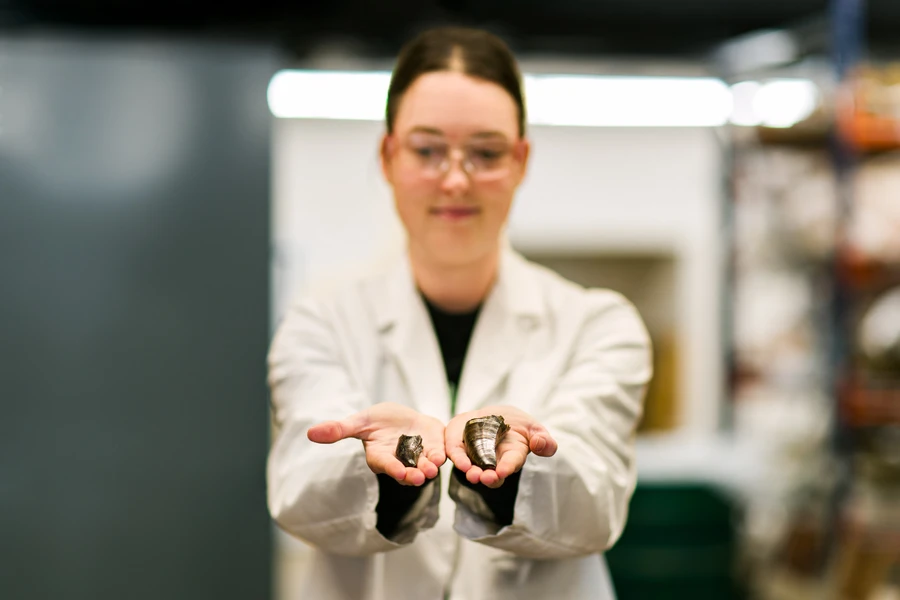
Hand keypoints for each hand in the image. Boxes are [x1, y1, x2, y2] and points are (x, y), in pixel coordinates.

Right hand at [307, 402, 445, 485]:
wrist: (401, 416)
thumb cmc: (377, 421)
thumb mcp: (359, 422)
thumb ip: (339, 429)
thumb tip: (310, 433)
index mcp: (380, 457)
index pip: (385, 465)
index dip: (392, 468)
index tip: (398, 470)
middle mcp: (400, 462)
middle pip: (407, 472)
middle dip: (413, 475)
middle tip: (420, 476)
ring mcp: (419, 457)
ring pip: (425, 467)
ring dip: (430, 468)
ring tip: (433, 467)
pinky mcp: (434, 449)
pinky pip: (439, 455)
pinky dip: (441, 456)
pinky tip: (443, 455)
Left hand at [445, 405, 556, 488]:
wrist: (496, 416)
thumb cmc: (519, 425)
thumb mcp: (535, 430)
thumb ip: (544, 441)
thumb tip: (541, 444)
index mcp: (512, 457)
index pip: (510, 464)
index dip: (507, 468)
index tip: (503, 470)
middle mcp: (492, 462)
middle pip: (489, 475)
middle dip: (487, 478)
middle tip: (485, 478)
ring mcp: (473, 454)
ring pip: (470, 467)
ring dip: (470, 471)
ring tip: (471, 473)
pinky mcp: (458, 443)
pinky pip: (455, 451)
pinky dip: (456, 455)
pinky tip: (456, 458)